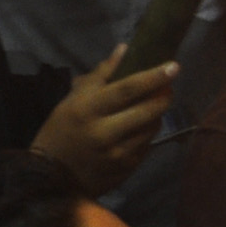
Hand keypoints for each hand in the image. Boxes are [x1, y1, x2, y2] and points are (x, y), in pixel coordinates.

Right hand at [31, 45, 178, 195]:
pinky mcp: (125, 169)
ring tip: (152, 106)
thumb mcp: (73, 100)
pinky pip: (146, 145)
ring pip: (151, 128)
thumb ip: (100, 75)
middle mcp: (104, 132)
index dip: (152, 77)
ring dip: (156, 114)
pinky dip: (147, 133)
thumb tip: (124, 49)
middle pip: (146, 110)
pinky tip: (140, 127)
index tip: (174, 66)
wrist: (52, 177)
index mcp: (88, 110)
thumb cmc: (61, 130)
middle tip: (169, 86)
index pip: (126, 89)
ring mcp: (117, 154)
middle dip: (163, 96)